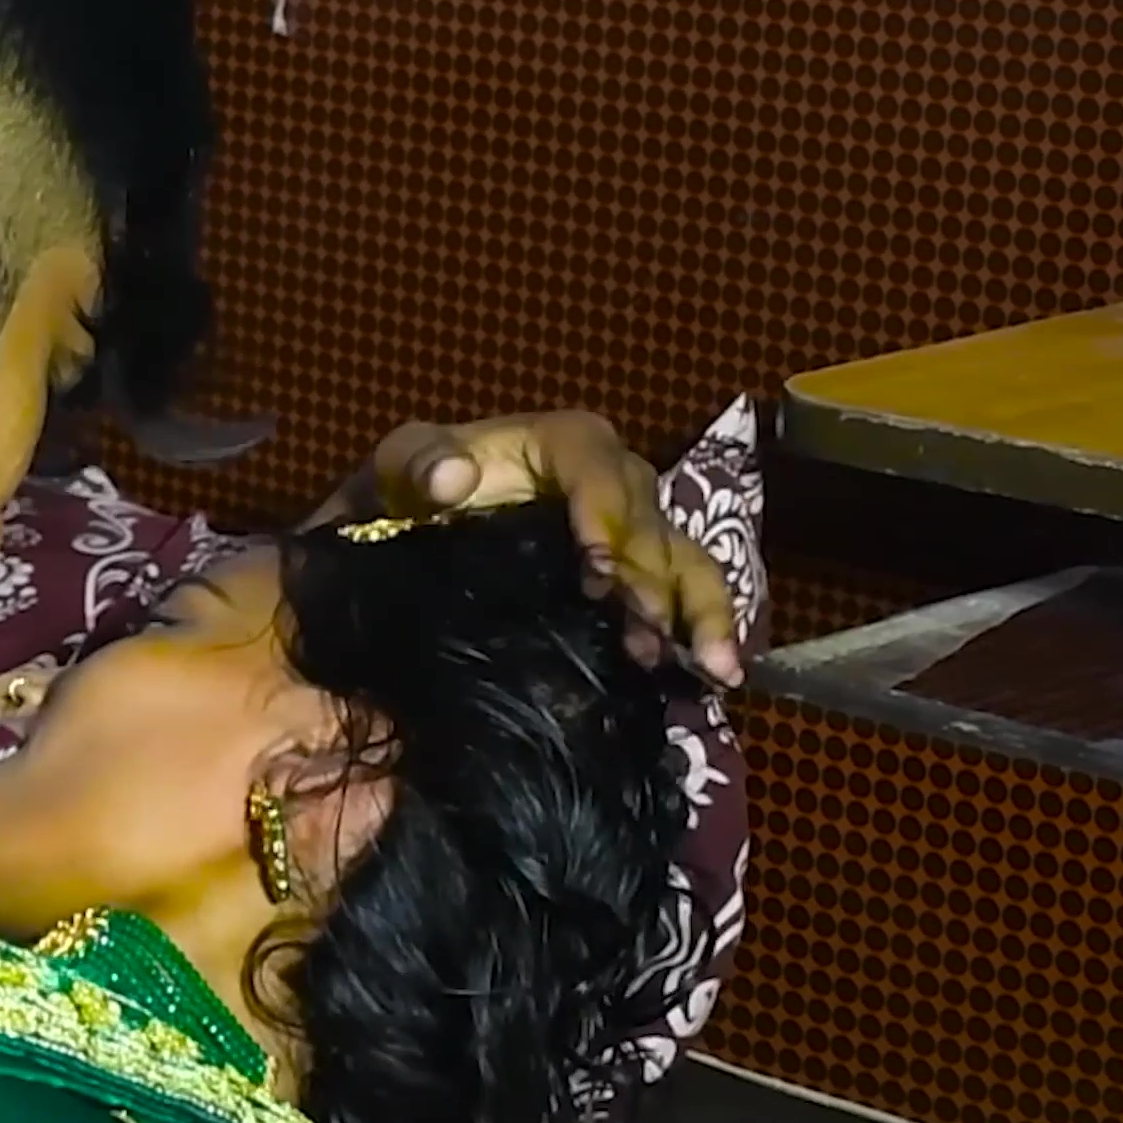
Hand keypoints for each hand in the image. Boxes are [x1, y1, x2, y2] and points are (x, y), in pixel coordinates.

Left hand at [341, 410, 742, 686]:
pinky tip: (720, 678)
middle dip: (652, 583)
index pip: (596, 469)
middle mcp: (617, 481)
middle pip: (648, 525)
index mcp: (566, 443)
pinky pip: (687, 594)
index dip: (604, 516)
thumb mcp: (402, 464)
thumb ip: (419, 463)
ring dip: (700, 614)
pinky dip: (704, 632)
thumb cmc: (414, 488)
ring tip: (715, 669)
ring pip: (685, 562)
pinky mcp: (640, 575)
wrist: (419, 529)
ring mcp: (635, 531)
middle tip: (647, 639)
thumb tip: (454, 477)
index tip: (598, 572)